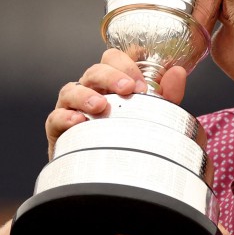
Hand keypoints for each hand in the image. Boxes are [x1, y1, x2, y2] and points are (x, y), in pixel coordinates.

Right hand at [45, 49, 188, 159]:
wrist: (107, 174)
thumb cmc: (127, 138)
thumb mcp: (152, 116)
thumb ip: (167, 95)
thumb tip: (178, 72)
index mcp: (110, 83)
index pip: (112, 59)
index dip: (126, 65)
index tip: (142, 84)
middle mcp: (89, 91)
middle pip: (93, 71)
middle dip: (111, 76)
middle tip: (128, 90)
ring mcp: (71, 108)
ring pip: (71, 90)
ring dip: (86, 95)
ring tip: (101, 107)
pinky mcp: (58, 130)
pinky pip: (55, 118)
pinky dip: (65, 117)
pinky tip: (78, 121)